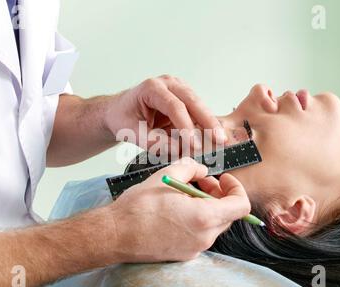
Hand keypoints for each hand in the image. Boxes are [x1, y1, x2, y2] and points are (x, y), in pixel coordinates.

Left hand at [104, 75, 226, 152]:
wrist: (119, 110)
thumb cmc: (123, 118)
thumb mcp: (132, 133)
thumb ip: (154, 142)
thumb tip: (177, 150)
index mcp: (152, 88)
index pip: (174, 106)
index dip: (186, 126)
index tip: (194, 145)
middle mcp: (168, 83)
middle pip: (192, 101)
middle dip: (207, 121)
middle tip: (219, 139)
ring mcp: (178, 88)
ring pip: (199, 105)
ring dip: (210, 123)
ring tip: (220, 140)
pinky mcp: (185, 97)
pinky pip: (197, 110)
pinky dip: (205, 124)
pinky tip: (213, 136)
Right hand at [108, 158, 250, 262]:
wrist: (115, 234)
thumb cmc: (138, 207)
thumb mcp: (165, 175)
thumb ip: (191, 168)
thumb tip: (202, 170)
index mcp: (205, 218)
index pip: (241, 206)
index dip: (236, 188)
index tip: (223, 179)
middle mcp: (204, 237)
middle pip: (227, 214)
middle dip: (218, 194)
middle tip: (199, 182)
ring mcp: (195, 249)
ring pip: (213, 224)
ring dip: (206, 206)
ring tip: (183, 194)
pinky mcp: (184, 254)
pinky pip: (200, 234)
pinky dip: (196, 219)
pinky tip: (176, 210)